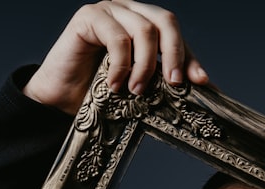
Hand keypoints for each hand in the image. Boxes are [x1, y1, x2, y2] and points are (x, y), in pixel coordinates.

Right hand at [23, 1, 208, 114]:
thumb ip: (166, 80)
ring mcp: (109, 11)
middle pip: (165, 20)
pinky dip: (121, 65)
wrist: (60, 101)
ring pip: (144, 29)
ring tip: (136, 91)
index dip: (189, 56)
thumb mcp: (142, 87)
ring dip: (144, 66)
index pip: (175, 33)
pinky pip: (117, 37)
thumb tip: (205, 86)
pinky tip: (114, 85)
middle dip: (174, 54)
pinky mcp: (89, 17)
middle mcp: (128, 11)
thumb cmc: (99, 93)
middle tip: (174, 84)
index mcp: (144, 24)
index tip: (199, 81)